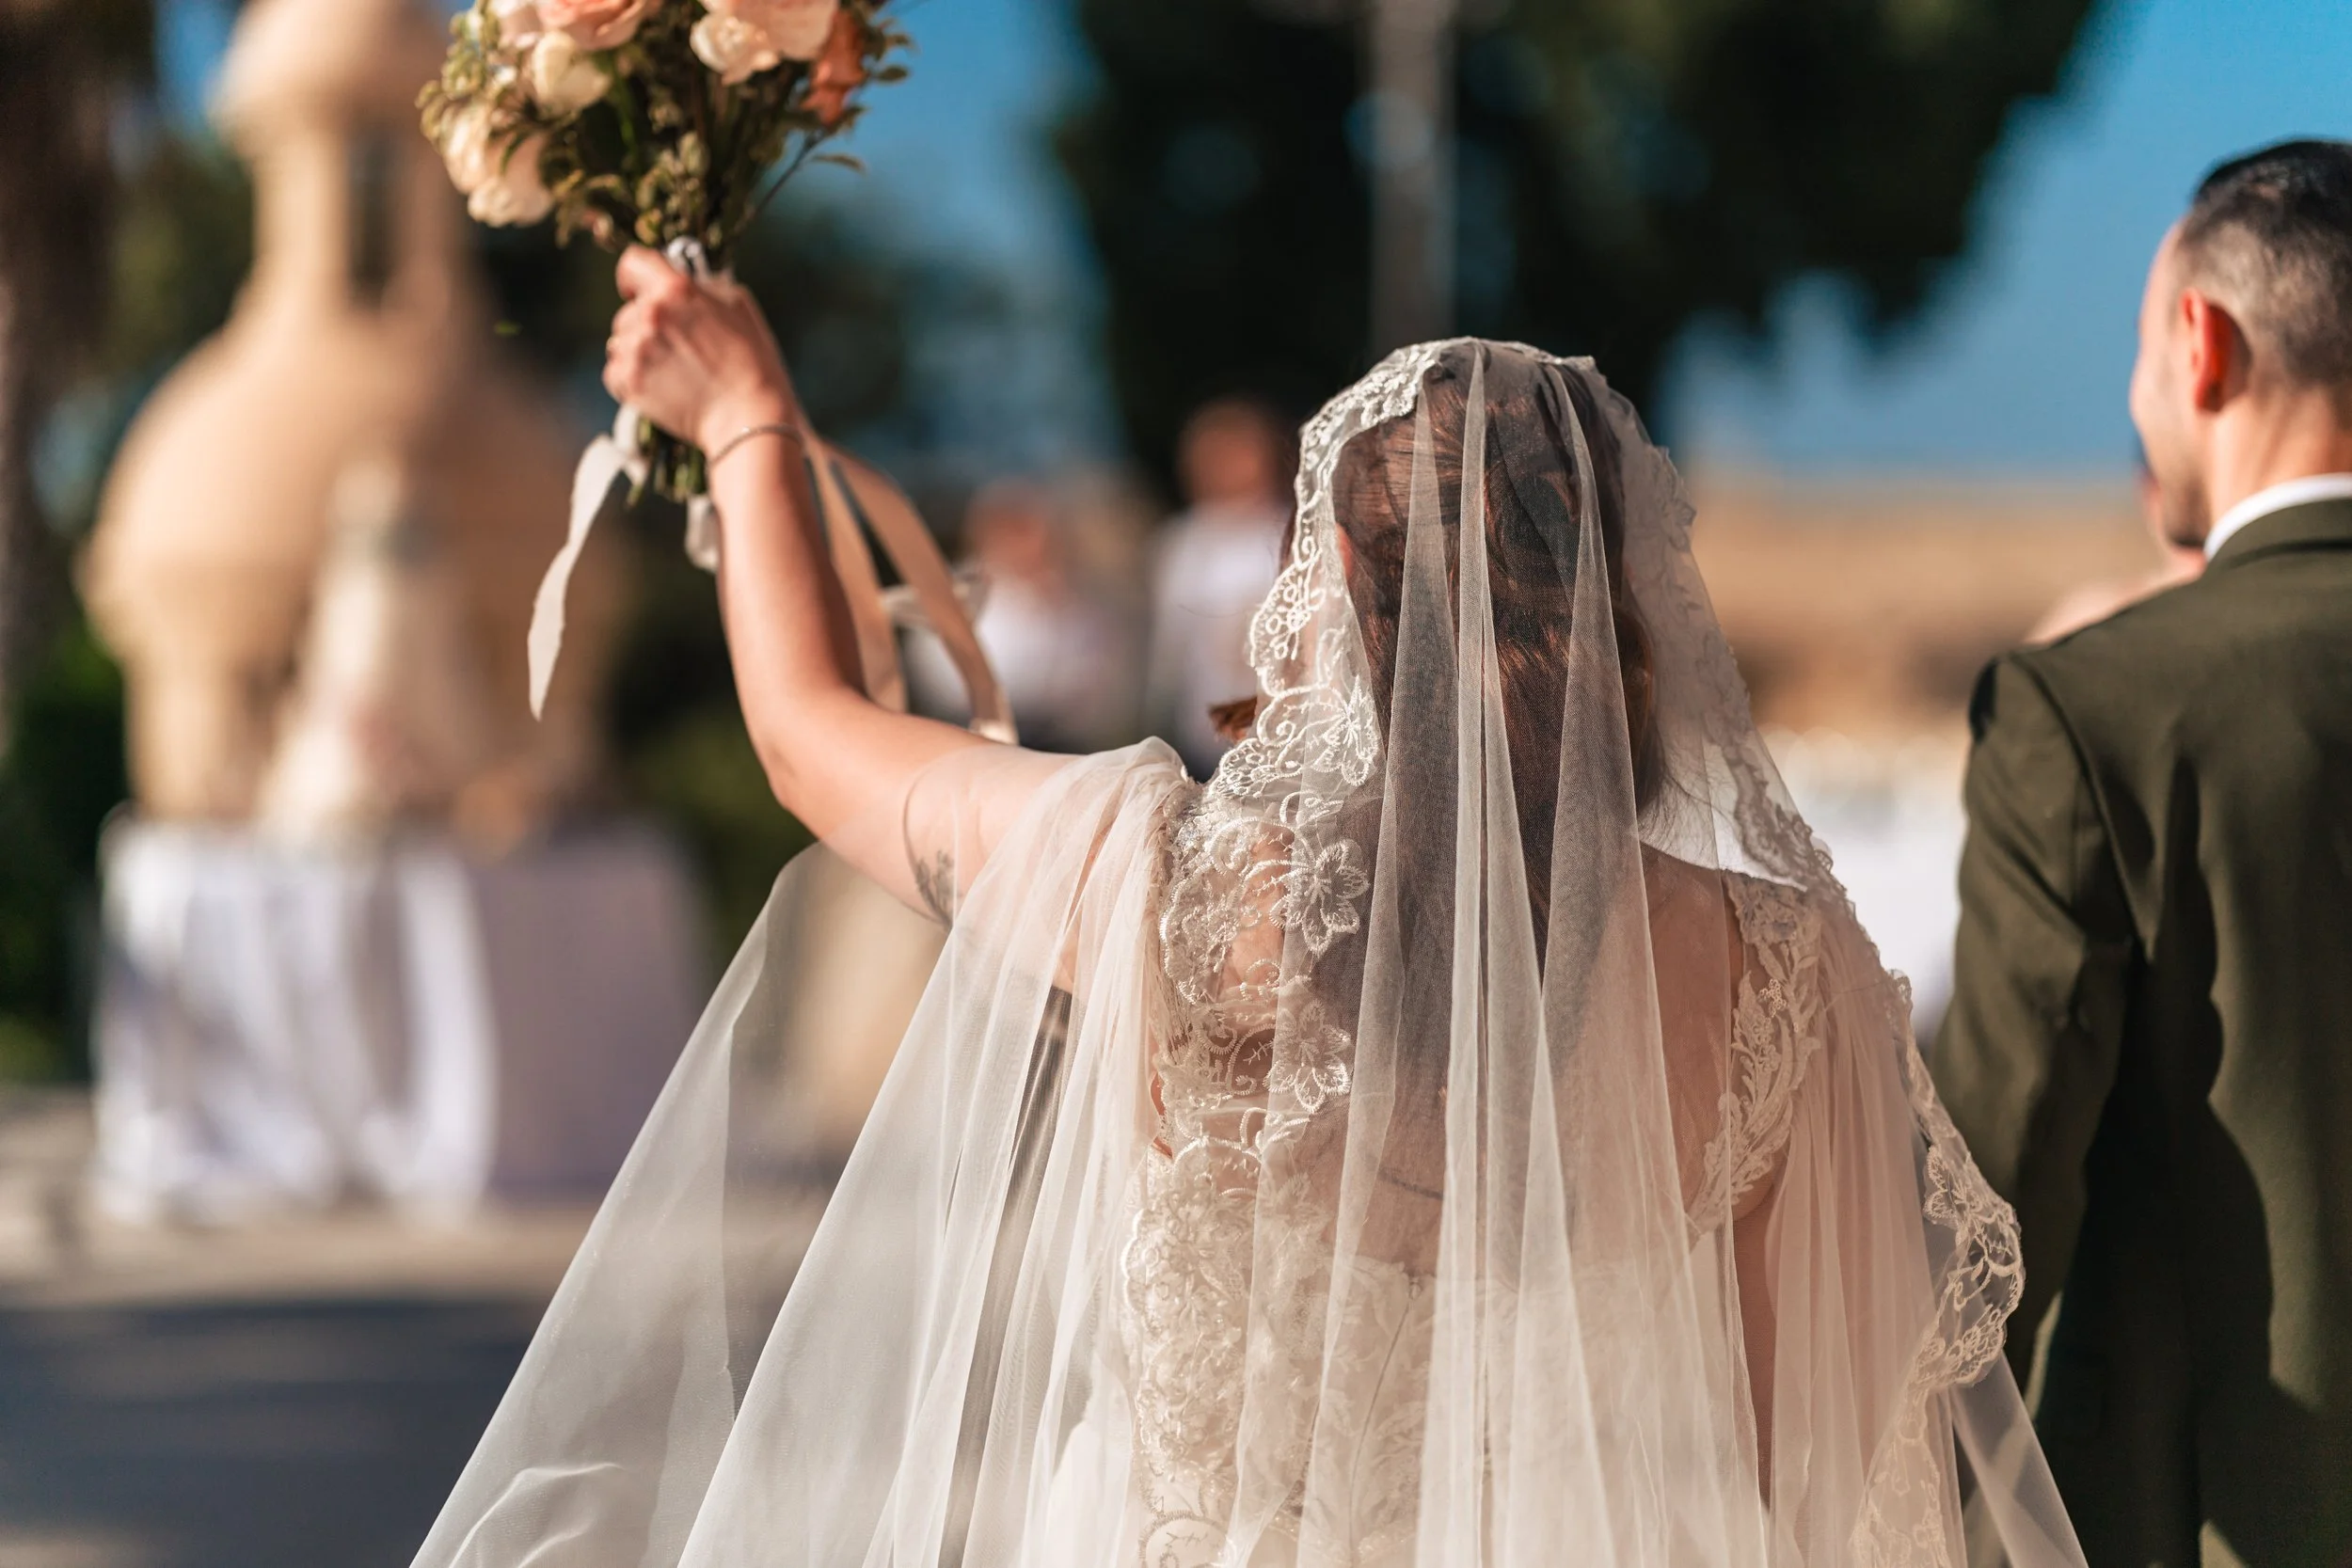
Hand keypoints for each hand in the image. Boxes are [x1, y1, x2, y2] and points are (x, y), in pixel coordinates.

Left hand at [603, 246, 800, 453]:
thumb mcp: (738, 305)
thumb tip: (679, 281)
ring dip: (639, 352)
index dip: (635, 278)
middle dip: (646, 325)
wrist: (748, 416)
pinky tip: (662, 386)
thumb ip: (702, 285)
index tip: (639, 291)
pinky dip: (632, 379)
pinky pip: (615, 372)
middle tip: (677, 347)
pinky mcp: (628, 381)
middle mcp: (650, 314)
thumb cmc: (751, 362)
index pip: (632, 264)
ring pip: (620, 342)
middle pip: (628, 311)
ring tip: (673, 370)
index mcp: (676, 289)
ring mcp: (636, 349)